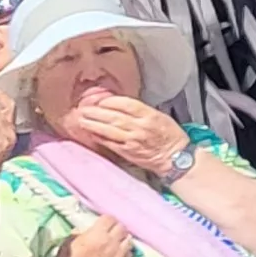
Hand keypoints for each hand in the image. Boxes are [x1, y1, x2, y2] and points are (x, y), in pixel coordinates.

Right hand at [61, 214, 134, 256]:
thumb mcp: (70, 240)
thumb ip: (84, 232)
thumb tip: (91, 229)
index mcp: (96, 235)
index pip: (110, 218)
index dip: (106, 220)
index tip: (102, 223)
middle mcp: (110, 243)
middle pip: (122, 227)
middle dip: (116, 228)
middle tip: (110, 232)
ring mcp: (117, 255)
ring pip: (129, 240)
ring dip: (122, 239)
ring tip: (116, 242)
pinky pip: (129, 254)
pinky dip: (125, 251)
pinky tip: (117, 253)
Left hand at [65, 95, 189, 175]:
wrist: (175, 156)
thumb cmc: (168, 135)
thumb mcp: (159, 116)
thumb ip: (140, 111)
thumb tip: (118, 105)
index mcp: (150, 115)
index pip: (127, 104)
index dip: (110, 101)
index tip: (99, 100)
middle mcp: (140, 127)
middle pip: (114, 116)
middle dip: (95, 112)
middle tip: (82, 108)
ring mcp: (133, 140)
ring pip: (109, 130)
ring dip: (92, 124)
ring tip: (80, 119)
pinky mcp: (127, 152)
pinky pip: (109, 143)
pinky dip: (98, 137)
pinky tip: (89, 133)